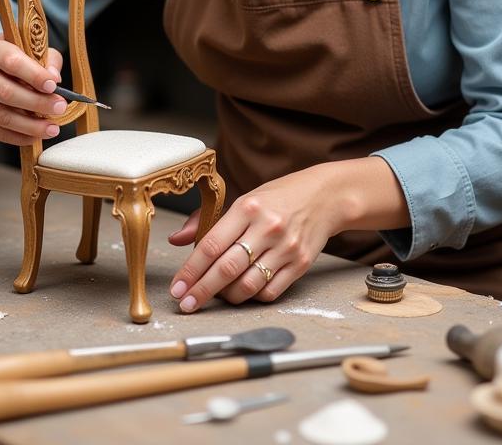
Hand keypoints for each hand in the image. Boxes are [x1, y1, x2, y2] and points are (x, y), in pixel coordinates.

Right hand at [0, 36, 65, 145]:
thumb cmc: (13, 58)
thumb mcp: (30, 49)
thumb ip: (46, 59)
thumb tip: (55, 78)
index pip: (11, 61)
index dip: (33, 75)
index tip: (53, 86)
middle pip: (6, 92)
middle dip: (37, 102)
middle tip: (60, 108)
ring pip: (1, 116)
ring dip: (30, 125)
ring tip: (53, 128)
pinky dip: (18, 137)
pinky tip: (36, 136)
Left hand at [166, 166, 346, 311]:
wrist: (325, 197)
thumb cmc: (278, 198)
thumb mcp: (244, 199)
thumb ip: (208, 221)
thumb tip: (176, 239)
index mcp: (248, 207)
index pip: (211, 244)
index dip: (191, 270)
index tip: (177, 288)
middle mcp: (267, 227)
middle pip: (227, 268)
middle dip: (201, 291)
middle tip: (186, 304)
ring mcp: (286, 247)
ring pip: (247, 285)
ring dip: (226, 297)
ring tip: (216, 295)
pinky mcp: (300, 264)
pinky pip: (270, 292)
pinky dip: (252, 297)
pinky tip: (243, 291)